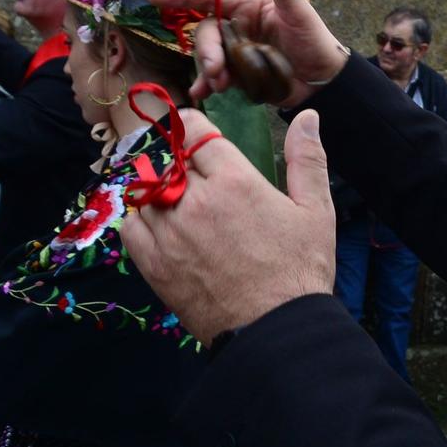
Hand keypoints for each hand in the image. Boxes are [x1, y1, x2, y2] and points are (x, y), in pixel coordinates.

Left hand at [123, 108, 336, 339]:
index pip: (194, 132)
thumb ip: (307, 158)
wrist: (276, 330)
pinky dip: (140, 220)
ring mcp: (169, 234)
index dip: (193, 128)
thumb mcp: (316, 210)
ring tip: (180, 203)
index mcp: (234, 181)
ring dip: (160, 190)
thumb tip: (308, 117)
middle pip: (170, 160)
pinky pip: (130, 227)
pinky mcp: (154, 264)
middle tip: (197, 176)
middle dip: (182, 162)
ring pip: (148, 192)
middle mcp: (195, 201)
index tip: (195, 134)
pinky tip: (159, 225)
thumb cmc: (300, 270)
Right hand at [146, 0, 347, 105]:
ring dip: (208, 69)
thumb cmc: (314, 39)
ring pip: (207, 56)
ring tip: (220, 84)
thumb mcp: (298, 11)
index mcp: (248, 5)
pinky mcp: (237, 74)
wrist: (324, 81)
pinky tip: (201, 93)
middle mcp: (237, 25)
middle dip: (206, 50)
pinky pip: (214, 77)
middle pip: (205, 33)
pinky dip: (206, 84)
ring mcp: (235, 51)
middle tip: (217, 70)